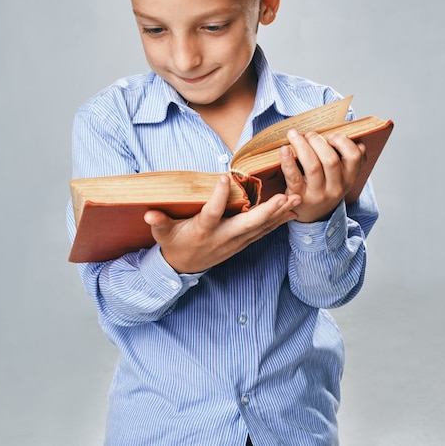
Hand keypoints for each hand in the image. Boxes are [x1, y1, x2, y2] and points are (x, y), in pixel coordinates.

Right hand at [144, 175, 300, 272]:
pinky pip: (264, 232)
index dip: (216, 197)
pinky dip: (279, 221)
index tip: (223, 177)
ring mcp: (236, 241)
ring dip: (280, 214)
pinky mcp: (243, 242)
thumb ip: (158, 222)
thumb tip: (148, 213)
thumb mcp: (163, 235)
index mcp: (203, 231)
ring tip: (296, 199)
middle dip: (267, 211)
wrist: (183, 268)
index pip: (211, 213)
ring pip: (261, 228)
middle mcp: (223, 237)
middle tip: (284, 197)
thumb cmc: (174, 244)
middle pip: (248, 224)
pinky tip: (292, 211)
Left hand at [279, 129, 364, 222]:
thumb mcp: (341, 177)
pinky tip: (284, 149)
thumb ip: (347, 160)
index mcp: (348, 179)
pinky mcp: (299, 196)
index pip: (354, 157)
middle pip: (330, 160)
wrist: (311, 215)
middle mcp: (335, 188)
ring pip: (312, 166)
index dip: (343, 141)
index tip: (331, 135)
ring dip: (302, 146)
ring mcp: (317, 194)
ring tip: (294, 135)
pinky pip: (293, 176)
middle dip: (318, 142)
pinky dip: (287, 161)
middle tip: (309, 134)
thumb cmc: (325, 188)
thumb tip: (359, 144)